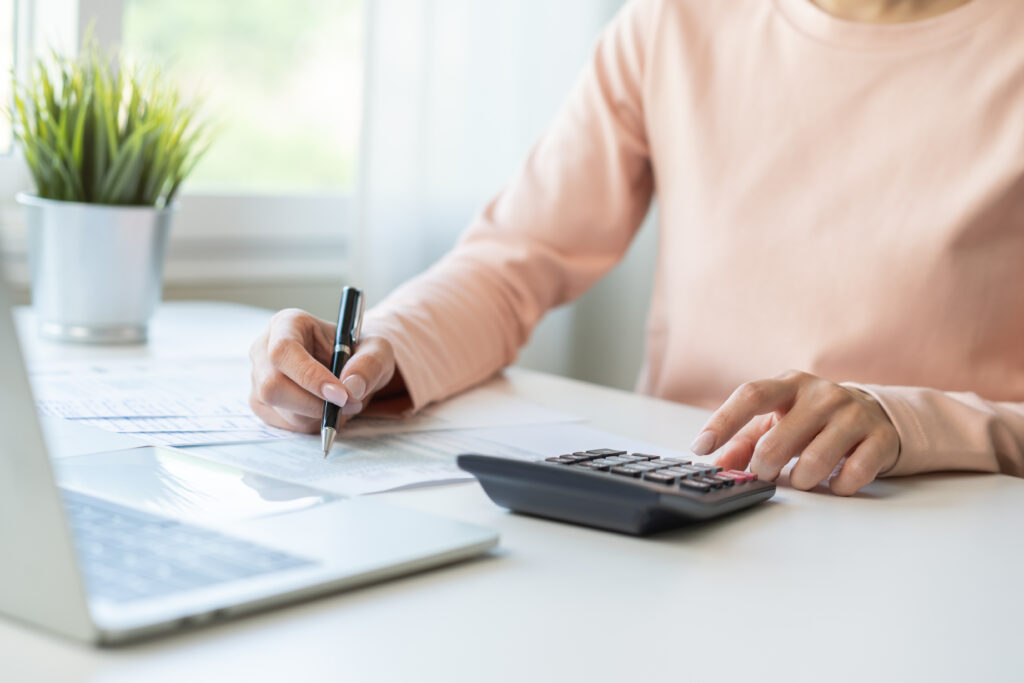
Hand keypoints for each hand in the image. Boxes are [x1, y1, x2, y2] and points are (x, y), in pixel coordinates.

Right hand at [249, 308, 399, 432]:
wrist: (349, 366)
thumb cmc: (359, 351)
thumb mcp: (377, 349)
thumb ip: (369, 364)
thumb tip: (351, 388)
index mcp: (288, 324)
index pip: (284, 351)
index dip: (309, 376)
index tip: (340, 394)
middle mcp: (264, 348)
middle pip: (272, 386)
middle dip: (314, 403)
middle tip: (349, 404)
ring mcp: (258, 377)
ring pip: (279, 409)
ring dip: (317, 415)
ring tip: (343, 404)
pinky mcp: (262, 403)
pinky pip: (284, 424)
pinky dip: (311, 424)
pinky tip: (326, 410)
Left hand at [690, 370, 899, 495]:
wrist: (875, 414)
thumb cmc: (813, 419)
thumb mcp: (777, 421)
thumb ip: (743, 442)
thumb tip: (717, 466)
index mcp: (789, 384)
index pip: (750, 395)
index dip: (722, 422)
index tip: (700, 447)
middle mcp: (822, 394)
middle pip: (778, 438)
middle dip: (764, 465)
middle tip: (763, 474)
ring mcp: (854, 414)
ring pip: (816, 460)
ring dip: (801, 480)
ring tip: (801, 479)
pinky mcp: (880, 437)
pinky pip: (854, 473)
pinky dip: (838, 487)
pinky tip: (834, 483)